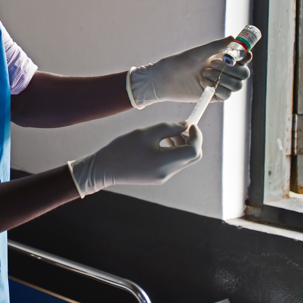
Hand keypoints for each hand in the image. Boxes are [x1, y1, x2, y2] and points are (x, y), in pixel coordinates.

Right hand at [68, 122, 201, 197]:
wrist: (106, 168)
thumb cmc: (124, 147)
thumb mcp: (147, 132)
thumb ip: (169, 128)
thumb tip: (186, 125)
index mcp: (165, 161)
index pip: (193, 150)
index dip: (197, 136)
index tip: (191, 124)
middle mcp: (167, 172)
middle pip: (192, 157)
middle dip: (192, 141)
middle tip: (182, 128)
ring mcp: (163, 177)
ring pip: (183, 160)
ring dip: (182, 145)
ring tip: (168, 134)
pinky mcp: (158, 177)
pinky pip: (173, 164)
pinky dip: (173, 152)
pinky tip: (161, 144)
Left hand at [128, 36, 250, 107]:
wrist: (164, 80)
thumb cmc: (179, 63)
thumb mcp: (198, 53)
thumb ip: (216, 46)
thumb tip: (233, 38)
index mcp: (223, 59)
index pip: (243, 58)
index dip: (246, 56)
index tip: (242, 54)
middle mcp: (224, 71)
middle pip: (244, 73)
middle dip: (232, 69)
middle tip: (212, 63)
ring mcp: (220, 84)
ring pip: (237, 85)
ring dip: (224, 79)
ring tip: (204, 74)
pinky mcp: (214, 96)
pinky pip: (227, 95)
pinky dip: (218, 89)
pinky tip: (203, 84)